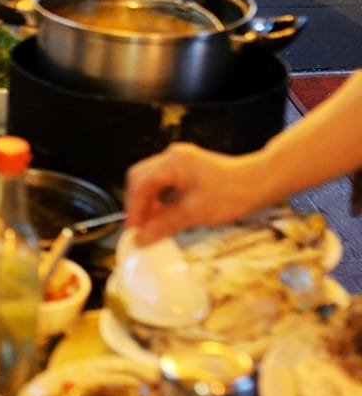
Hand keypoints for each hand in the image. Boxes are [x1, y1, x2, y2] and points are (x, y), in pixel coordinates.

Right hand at [123, 142, 259, 243]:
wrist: (261, 183)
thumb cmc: (232, 194)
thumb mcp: (194, 214)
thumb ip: (164, 225)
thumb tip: (142, 238)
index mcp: (172, 163)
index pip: (140, 186)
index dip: (134, 211)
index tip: (134, 232)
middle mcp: (172, 157)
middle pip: (141, 179)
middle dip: (138, 205)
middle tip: (140, 229)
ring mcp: (180, 161)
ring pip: (152, 181)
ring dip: (150, 203)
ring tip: (154, 225)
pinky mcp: (188, 168)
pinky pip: (165, 182)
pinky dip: (162, 199)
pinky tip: (166, 216)